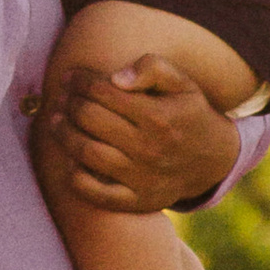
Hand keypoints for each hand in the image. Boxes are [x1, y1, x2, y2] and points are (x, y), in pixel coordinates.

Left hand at [51, 55, 243, 212]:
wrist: (213, 161)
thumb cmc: (189, 114)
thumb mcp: (183, 83)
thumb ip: (153, 68)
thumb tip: (116, 78)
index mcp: (158, 116)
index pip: (103, 92)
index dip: (80, 81)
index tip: (70, 77)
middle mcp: (149, 148)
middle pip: (89, 119)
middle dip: (69, 103)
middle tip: (62, 98)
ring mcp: (141, 178)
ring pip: (86, 153)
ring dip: (63, 134)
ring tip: (56, 121)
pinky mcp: (136, 201)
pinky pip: (93, 191)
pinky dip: (74, 175)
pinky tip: (71, 158)